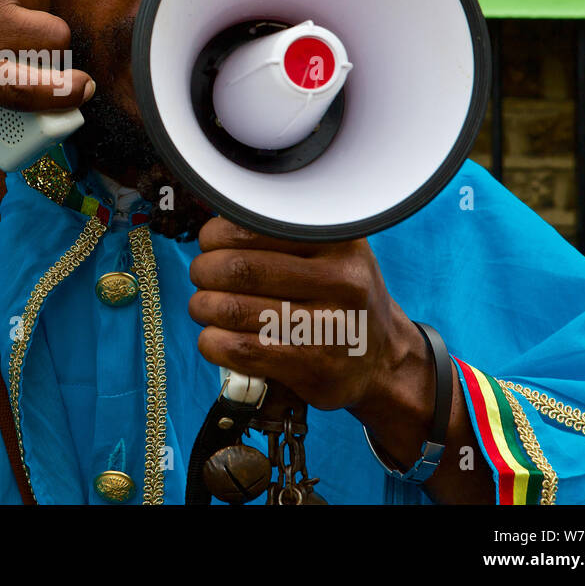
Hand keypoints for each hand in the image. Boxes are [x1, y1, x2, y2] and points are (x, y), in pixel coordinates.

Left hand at [187, 217, 425, 413]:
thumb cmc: (341, 298)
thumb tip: (218, 218)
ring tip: (203, 307)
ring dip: (203, 307)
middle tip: (202, 275)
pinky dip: (212, 342)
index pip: (255, 227)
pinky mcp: (313, 367)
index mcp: (340, 243)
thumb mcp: (333, 252)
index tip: (211, 244)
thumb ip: (284, 231)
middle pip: (240, 269)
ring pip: (232, 309)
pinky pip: (239, 349)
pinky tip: (213, 337)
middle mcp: (342, 281)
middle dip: (205, 271)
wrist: (382, 360)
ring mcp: (329, 328)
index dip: (217, 235)